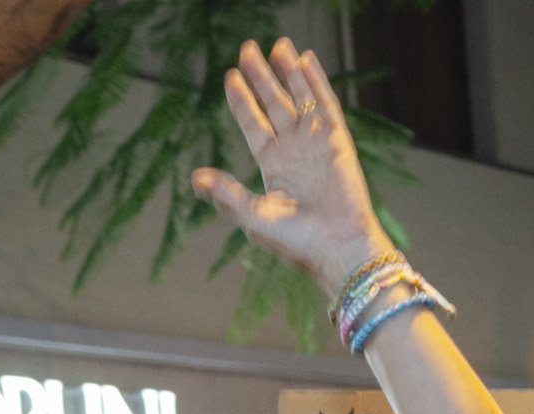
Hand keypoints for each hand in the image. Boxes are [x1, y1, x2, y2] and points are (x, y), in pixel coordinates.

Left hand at [190, 40, 394, 293]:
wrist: (337, 249)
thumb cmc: (297, 242)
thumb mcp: (253, 217)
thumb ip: (227, 194)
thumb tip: (195, 178)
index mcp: (273, 167)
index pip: (253, 123)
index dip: (242, 99)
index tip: (231, 76)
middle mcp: (294, 151)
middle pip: (274, 103)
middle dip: (262, 76)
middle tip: (248, 49)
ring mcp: (316, 143)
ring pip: (299, 98)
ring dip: (289, 72)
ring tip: (278, 45)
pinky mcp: (337, 142)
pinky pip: (326, 104)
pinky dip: (316, 81)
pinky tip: (306, 59)